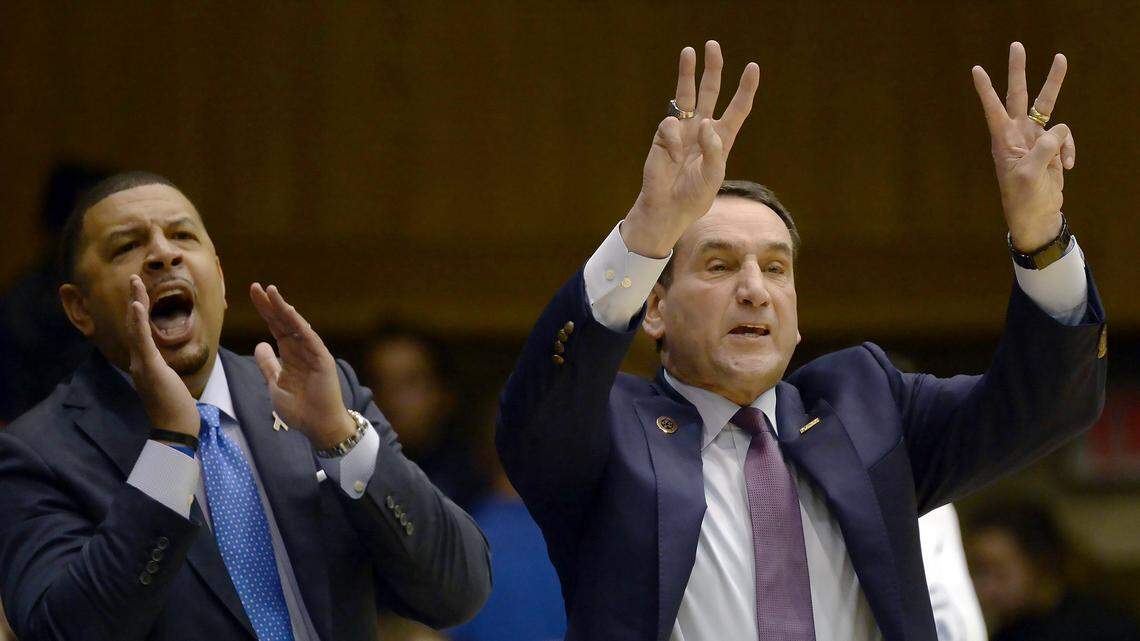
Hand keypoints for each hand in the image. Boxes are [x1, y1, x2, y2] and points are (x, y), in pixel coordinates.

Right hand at [125, 275, 200, 436]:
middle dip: (134, 299)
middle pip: (134, 325)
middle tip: (134, 277)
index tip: (139, 292)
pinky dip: (137, 322)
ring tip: (135, 283)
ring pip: (135, 328)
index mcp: (145, 363)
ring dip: (135, 303)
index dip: (138, 311)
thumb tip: (165, 365)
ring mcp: (142, 364)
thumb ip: (164, 370)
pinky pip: (142, 341)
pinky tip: (136, 305)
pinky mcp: (149, 368)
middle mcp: (139, 361)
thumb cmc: (176, 408)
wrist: (176, 428)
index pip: (140, 331)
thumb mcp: (170, 382)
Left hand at [250, 283, 355, 449]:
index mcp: (290, 354)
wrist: (318, 425)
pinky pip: (309, 337)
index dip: (265, 311)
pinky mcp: (322, 358)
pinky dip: (299, 324)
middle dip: (270, 305)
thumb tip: (259, 345)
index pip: (275, 327)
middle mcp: (301, 349)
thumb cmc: (299, 408)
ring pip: (296, 325)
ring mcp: (312, 352)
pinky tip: (288, 311)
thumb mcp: (275, 384)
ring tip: (271, 291)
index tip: (253, 294)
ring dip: (283, 308)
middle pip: (283, 322)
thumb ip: (267, 364)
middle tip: (256, 287)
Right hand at [622, 40, 759, 256]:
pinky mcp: (663, 136)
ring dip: (687, 73)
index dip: (745, 88)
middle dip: (712, 69)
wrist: (668, 209)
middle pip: (709, 92)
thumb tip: (705, 123)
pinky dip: (672, 138)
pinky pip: (669, 124)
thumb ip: (714, 150)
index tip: (753, 67)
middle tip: (712, 45)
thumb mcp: (714, 176)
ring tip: (689, 51)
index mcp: (721, 139)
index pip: (737, 109)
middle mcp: (702, 130)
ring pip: (685, 95)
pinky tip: (671, 155)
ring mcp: (682, 131)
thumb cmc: (694, 197)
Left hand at [971, 42, 1075, 251]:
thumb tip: (1058, 130)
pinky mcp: (1052, 147)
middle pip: (1019, 95)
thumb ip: (1044, 149)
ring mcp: (1035, 139)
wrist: (1037, 216)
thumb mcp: (1030, 176)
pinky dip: (1069, 149)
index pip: (993, 109)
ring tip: (1061, 58)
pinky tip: (1067, 168)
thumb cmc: (1024, 199)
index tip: (976, 70)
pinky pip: (1065, 137)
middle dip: (1018, 71)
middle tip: (1016, 46)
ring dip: (1054, 82)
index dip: (986, 90)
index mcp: (1003, 140)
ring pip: (1047, 105)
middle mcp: (1017, 134)